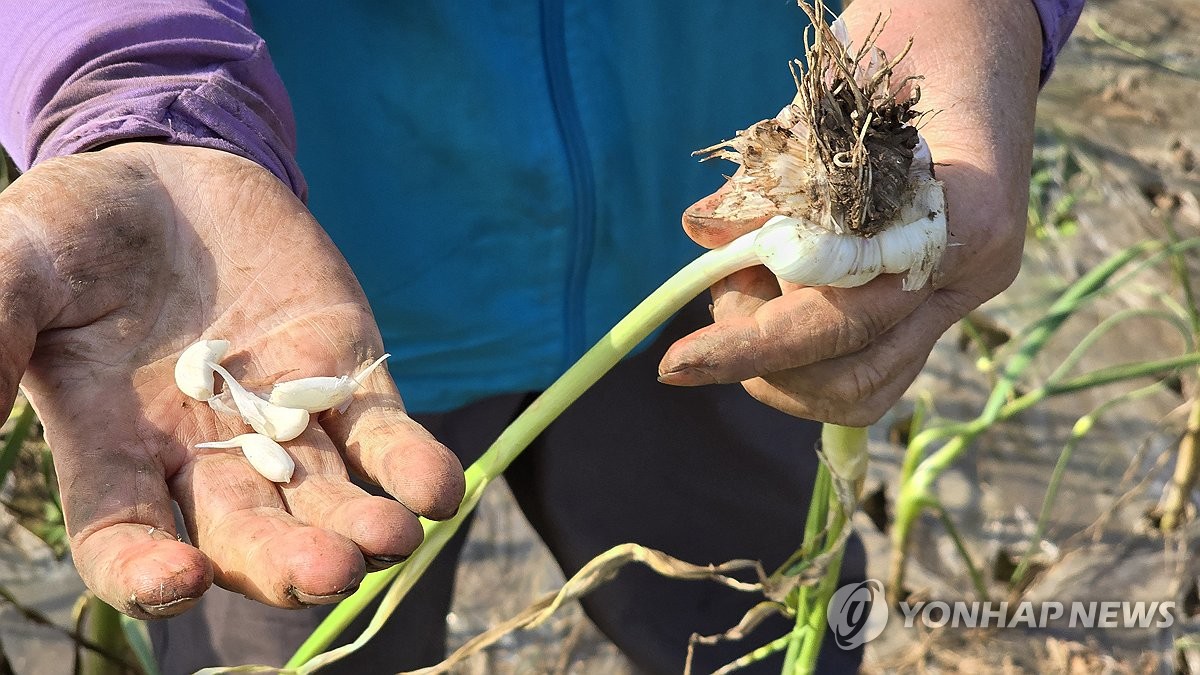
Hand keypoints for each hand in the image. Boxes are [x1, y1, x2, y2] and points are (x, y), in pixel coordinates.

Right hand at [0, 143, 463, 616]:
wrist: (171, 176)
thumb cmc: (78, 228)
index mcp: (115, 450)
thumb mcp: (23, 265)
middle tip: (326, 572)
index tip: (178, 581)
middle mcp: (205, 457)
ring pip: (324, 499)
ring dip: (361, 528)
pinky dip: (412, 465)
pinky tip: (437, 489)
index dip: (145, 575)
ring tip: (393, 539)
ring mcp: (285, 422)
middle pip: (246, 537)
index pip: (125, 540)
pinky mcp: (346, 378)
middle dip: (286, 561)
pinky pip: (383, 437)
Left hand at [658, 0, 1043, 425]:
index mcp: (958, 218)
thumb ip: (766, 180)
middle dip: (762, 357)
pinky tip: (773, 302)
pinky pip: (869, 368)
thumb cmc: (892, 56)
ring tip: (746, 288)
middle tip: (722, 289)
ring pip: (863, 389)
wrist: (965, 40)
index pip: (845, 318)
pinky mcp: (940, 303)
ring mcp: (962, 293)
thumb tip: (699, 233)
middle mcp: (971, 272)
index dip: (754, 346)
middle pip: (852, 375)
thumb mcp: (821, 109)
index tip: (678, 362)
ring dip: (779, 364)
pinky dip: (804, 358)